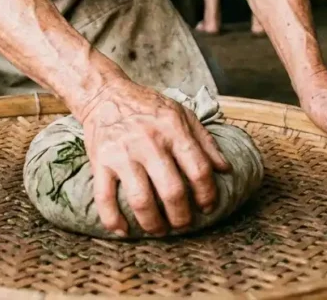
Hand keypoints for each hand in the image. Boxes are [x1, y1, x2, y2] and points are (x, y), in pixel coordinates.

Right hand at [78, 79, 228, 236]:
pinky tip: (123, 231)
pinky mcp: (100, 162)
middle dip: (181, 217)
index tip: (207, 207)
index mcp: (173, 130)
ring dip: (153, 223)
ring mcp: (122, 153)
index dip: (207, 194)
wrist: (105, 94)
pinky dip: (113, 220)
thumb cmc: (147, 107)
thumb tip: (226, 169)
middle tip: (182, 224)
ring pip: (141, 200)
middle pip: (172, 191)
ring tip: (158, 229)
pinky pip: (104, 198)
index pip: (199, 170)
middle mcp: (149, 142)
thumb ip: (205, 141)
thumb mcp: (181, 114)